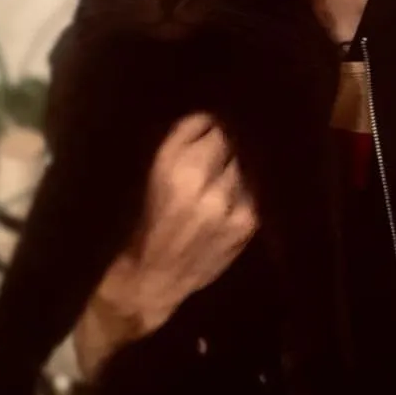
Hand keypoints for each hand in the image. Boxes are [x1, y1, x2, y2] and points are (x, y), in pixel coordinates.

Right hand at [72, 112, 257, 379]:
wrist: (147, 283)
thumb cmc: (137, 222)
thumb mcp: (143, 173)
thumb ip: (177, 140)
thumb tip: (208, 111)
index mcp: (168, 164)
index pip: (205, 119)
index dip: (210, 117)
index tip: (212, 116)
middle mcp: (200, 180)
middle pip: (230, 135)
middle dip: (229, 132)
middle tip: (229, 129)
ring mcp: (228, 203)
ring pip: (248, 157)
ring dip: (244, 153)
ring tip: (241, 149)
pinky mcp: (246, 223)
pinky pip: (259, 185)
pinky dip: (253, 178)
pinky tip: (246, 176)